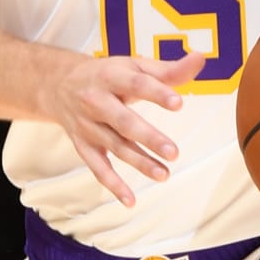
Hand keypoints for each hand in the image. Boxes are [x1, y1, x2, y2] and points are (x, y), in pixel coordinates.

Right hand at [44, 49, 190, 209]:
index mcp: (111, 76)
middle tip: (173, 152)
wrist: (59, 84)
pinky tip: (130, 200)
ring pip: (115, 147)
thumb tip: (201, 59)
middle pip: (123, 121)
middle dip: (148, 137)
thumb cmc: (108, 75)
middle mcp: (96, 101)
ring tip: (164, 175)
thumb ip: (169, 69)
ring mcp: (88, 126)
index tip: (178, 103)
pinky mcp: (84, 146)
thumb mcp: (134, 66)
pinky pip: (97, 167)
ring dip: (139, 162)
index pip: (136, 84)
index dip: (157, 93)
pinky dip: (112, 185)